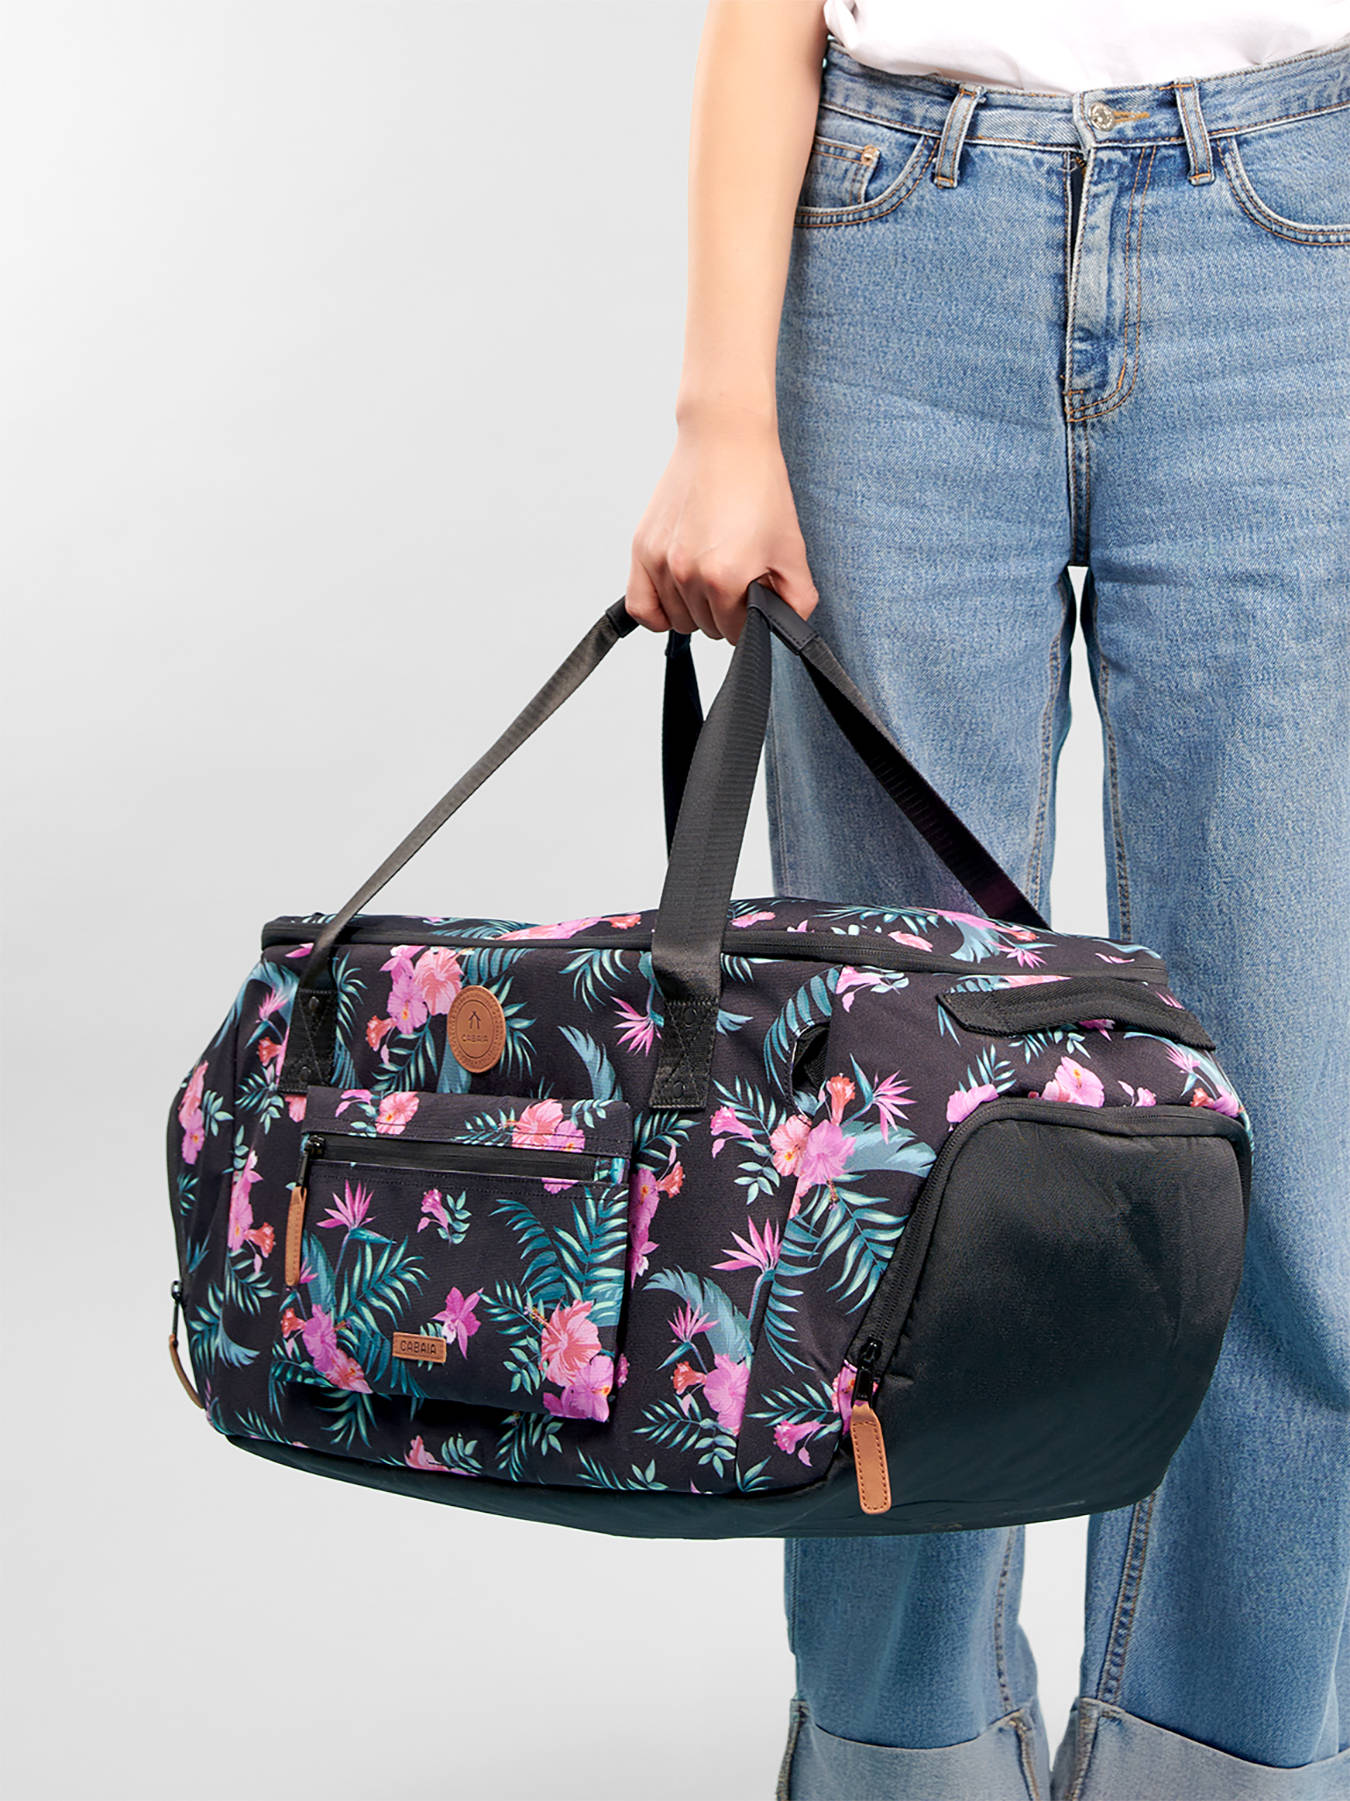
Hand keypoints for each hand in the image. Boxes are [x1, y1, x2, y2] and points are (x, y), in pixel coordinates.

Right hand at [625, 410, 818, 641]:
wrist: (725, 439)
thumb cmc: (757, 485)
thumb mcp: (791, 547)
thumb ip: (797, 599)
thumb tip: (788, 627)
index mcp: (726, 576)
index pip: (738, 632)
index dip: (752, 619)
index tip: (755, 595)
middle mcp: (687, 573)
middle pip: (708, 628)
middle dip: (726, 612)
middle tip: (737, 578)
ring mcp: (661, 562)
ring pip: (678, 620)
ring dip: (696, 609)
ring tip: (711, 576)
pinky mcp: (642, 548)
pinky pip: (640, 607)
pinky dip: (657, 613)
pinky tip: (676, 598)